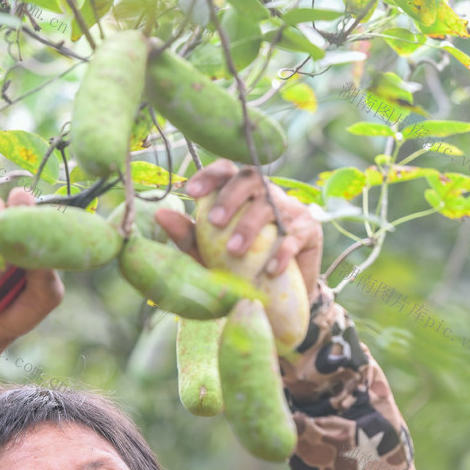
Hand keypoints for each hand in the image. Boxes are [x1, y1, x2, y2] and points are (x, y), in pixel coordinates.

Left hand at [155, 159, 322, 302]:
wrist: (275, 298)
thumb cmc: (237, 268)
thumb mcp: (207, 254)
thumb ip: (187, 235)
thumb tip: (160, 213)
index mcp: (240, 193)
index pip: (226, 170)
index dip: (210, 175)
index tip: (191, 192)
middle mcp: (266, 194)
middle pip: (251, 178)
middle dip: (231, 197)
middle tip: (215, 223)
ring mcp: (290, 209)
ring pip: (272, 205)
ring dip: (250, 226)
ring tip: (234, 251)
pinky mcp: (309, 231)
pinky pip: (295, 236)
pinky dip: (281, 252)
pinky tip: (269, 269)